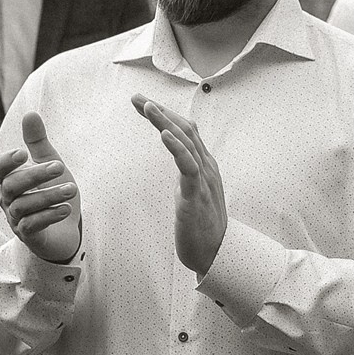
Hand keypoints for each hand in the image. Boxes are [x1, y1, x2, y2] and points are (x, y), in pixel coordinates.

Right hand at [0, 112, 81, 263]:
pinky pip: (32, 226)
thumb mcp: (49, 164)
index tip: (22, 153)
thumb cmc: (53, 193)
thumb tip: (30, 113)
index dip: (3, 162)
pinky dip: (49, 216)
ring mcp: (17, 220)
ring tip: (72, 189)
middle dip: (35, 175)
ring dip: (49, 196)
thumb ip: (38, 142)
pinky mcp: (30, 237)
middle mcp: (8, 201)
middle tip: (60, 166)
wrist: (67, 230)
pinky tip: (67, 208)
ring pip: (24, 206)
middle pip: (11, 186)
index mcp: (9, 181)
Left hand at [133, 97, 226, 274]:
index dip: (166, 115)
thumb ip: (188, 176)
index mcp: (204, 167)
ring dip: (165, 122)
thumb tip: (179, 163)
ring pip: (186, 142)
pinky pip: (187, 166)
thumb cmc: (203, 228)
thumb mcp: (193, 194)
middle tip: (137, 97)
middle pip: (185, 130)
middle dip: (161, 111)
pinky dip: (176, 147)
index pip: (186, 132)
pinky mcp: (196, 196)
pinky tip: (164, 134)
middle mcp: (207, 168)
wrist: (217, 257)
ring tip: (147, 106)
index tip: (144, 103)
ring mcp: (203, 181)